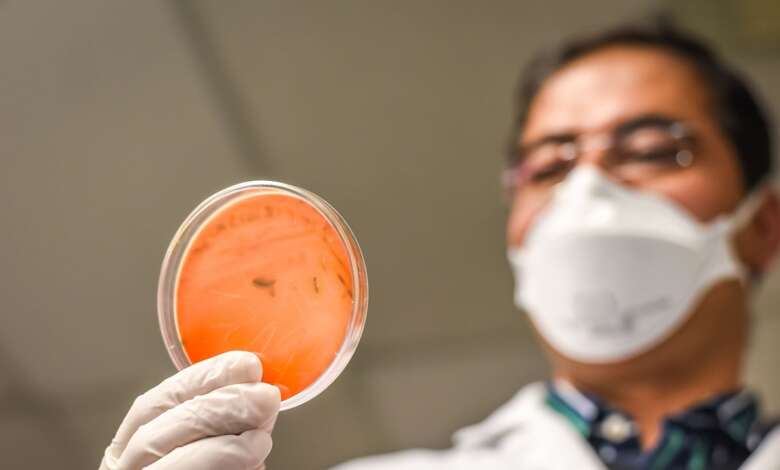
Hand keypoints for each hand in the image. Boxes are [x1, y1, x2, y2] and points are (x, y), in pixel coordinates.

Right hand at [99, 351, 280, 469]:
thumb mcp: (199, 447)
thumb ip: (219, 426)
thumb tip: (261, 396)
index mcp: (129, 449)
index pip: (154, 403)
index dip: (201, 378)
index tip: (245, 364)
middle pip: (161, 431)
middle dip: (221, 406)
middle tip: (265, 397)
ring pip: (173, 463)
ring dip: (225, 445)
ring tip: (261, 438)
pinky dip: (226, 468)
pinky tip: (252, 463)